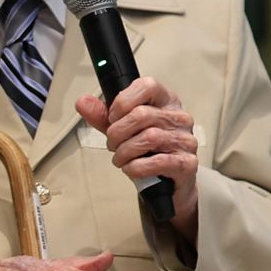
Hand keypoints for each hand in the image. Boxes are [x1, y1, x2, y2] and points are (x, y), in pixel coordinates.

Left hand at [79, 75, 200, 239]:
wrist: (167, 184)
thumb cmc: (148, 152)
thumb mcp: (123, 130)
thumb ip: (103, 116)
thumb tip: (83, 102)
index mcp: (166, 102)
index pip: (146, 86)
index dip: (123, 102)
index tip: (113, 117)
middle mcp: (180, 118)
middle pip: (142, 115)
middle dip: (117, 132)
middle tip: (112, 144)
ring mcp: (186, 140)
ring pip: (149, 137)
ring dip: (125, 152)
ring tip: (120, 158)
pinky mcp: (187, 163)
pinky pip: (159, 161)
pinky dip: (137, 167)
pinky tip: (132, 168)